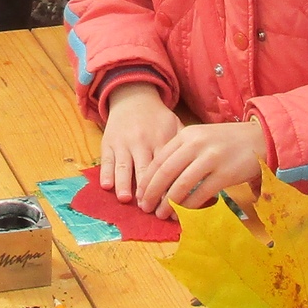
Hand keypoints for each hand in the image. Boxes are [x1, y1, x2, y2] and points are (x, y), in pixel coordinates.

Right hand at [98, 84, 183, 206]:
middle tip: (150, 210)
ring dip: (125, 184)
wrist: (133, 97)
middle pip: (144, 170)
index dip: (169, 188)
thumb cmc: (158, 119)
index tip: (172, 206)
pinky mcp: (108, 142)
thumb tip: (200, 173)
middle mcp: (142, 142)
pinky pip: (107, 160)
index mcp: (161, 140)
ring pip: (124, 166)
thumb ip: (185, 147)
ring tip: (127, 200)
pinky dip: (106, 173)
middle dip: (147, 191)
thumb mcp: (175, 126)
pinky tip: (107, 186)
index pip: (166, 168)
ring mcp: (123, 143)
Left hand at [141, 118, 265, 213]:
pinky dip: (189, 206)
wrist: (259, 138)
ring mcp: (211, 158)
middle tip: (145, 208)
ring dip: (168, 203)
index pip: (159, 159)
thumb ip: (182, 152)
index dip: (147, 180)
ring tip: (161, 214)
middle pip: (165, 172)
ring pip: (181, 184)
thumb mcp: (201, 138)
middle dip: (152, 193)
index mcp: (186, 135)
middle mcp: (196, 144)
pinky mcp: (225, 173)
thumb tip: (159, 179)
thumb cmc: (227, 142)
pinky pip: (201, 193)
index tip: (140, 194)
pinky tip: (182, 214)